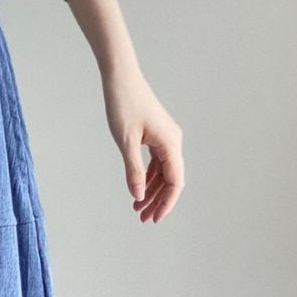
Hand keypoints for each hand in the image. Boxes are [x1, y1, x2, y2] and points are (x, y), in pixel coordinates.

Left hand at [103, 68, 184, 223]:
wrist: (121, 78)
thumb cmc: (123, 105)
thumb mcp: (125, 142)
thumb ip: (134, 171)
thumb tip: (139, 196)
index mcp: (170, 143)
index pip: (175, 181)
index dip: (167, 203)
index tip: (155, 218)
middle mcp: (173, 141)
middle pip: (171, 179)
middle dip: (158, 201)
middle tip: (143, 219)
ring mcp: (165, 138)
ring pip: (163, 172)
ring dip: (152, 191)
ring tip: (137, 209)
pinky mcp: (156, 135)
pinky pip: (157, 162)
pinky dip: (149, 177)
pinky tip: (138, 189)